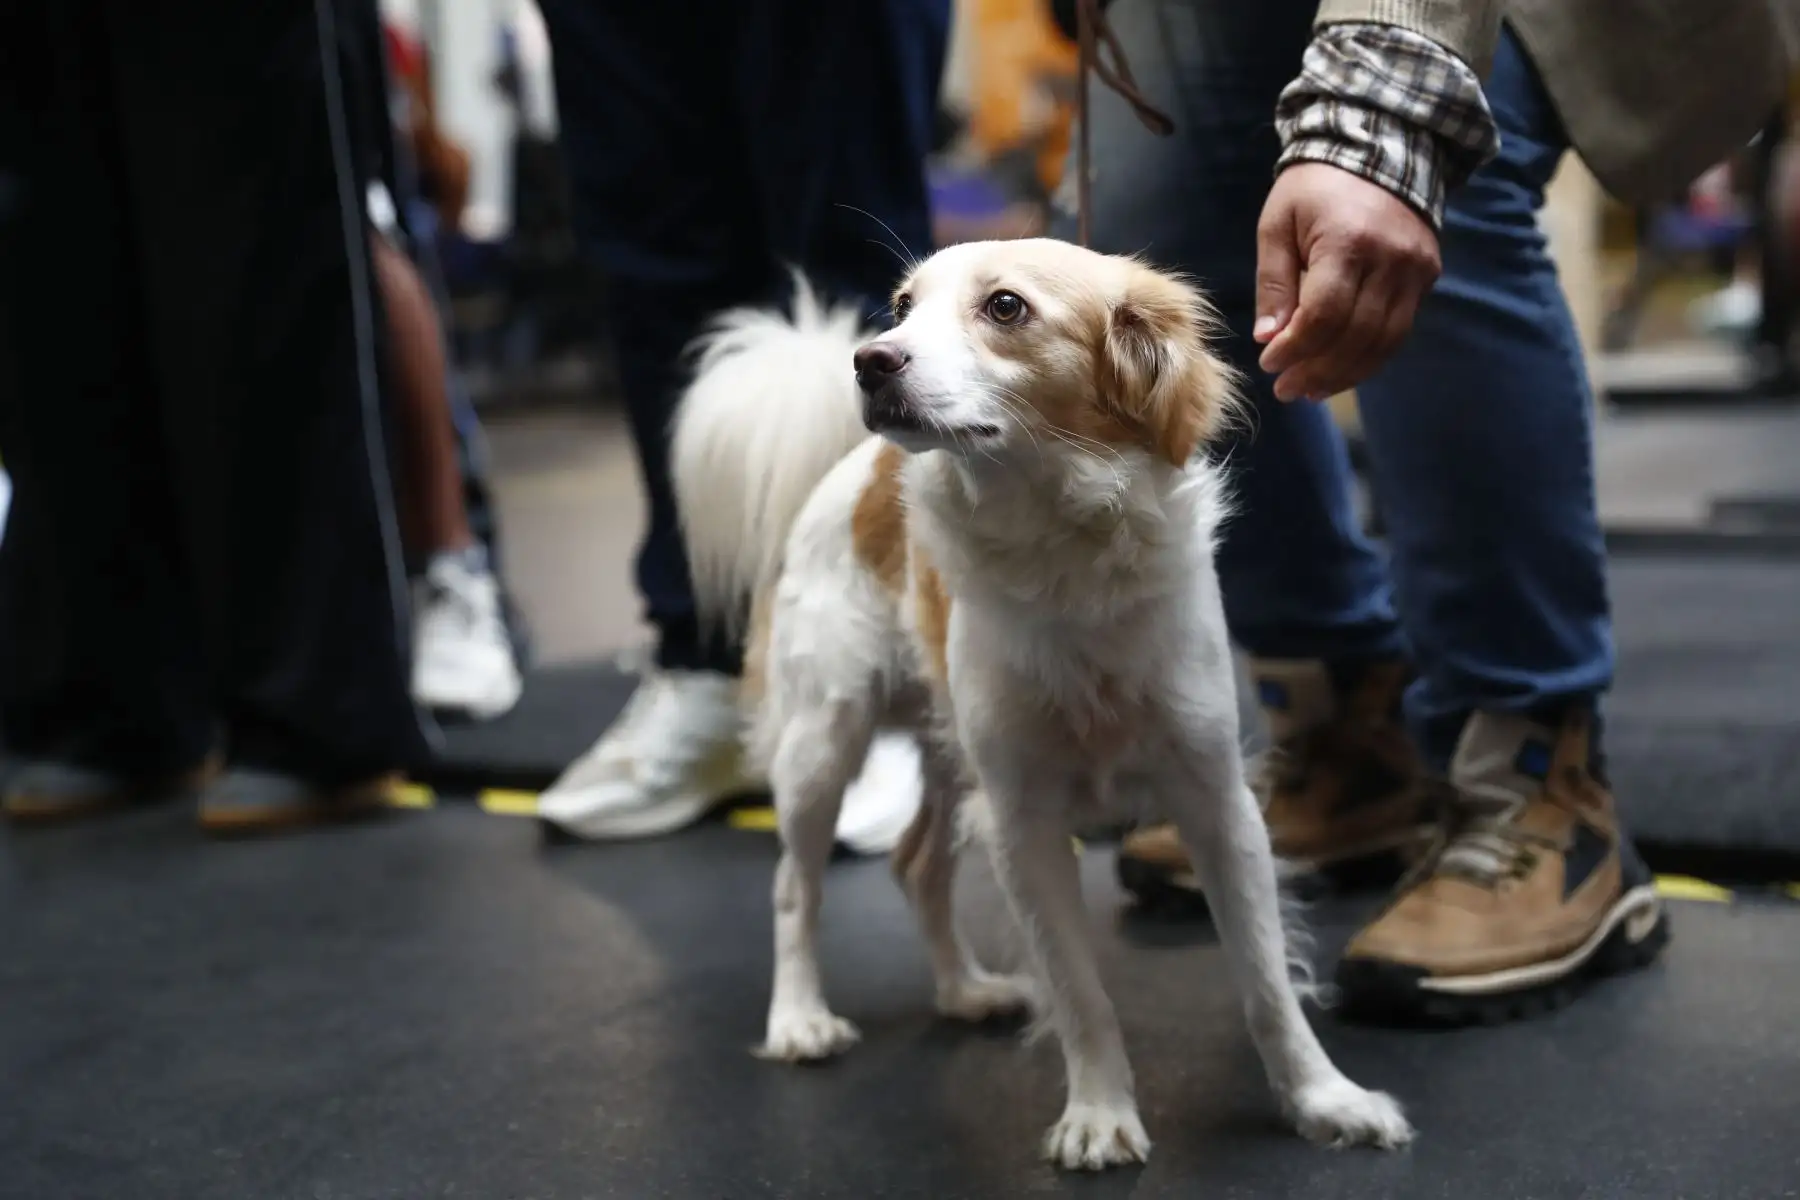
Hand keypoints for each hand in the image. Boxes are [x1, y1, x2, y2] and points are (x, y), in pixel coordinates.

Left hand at [1253, 163, 1440, 401]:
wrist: (1379, 148)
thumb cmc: (1314, 188)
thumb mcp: (1278, 224)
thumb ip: (1274, 282)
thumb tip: (1268, 338)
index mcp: (1348, 242)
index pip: (1324, 315)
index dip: (1296, 348)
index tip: (1270, 364)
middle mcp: (1390, 259)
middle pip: (1356, 335)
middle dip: (1317, 370)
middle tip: (1286, 390)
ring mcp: (1415, 269)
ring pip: (1383, 341)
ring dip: (1345, 374)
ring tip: (1311, 390)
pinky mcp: (1427, 275)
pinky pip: (1399, 331)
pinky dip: (1370, 358)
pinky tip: (1341, 372)